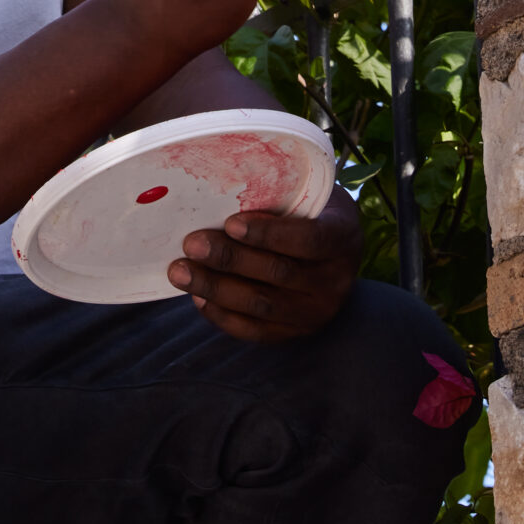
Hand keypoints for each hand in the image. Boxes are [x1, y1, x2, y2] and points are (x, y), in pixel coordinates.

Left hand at [168, 185, 363, 342]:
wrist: (334, 252)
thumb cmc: (311, 211)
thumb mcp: (309, 195)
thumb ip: (280, 196)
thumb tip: (221, 190)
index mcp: (342, 238)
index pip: (309, 240)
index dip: (269, 233)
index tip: (231, 223)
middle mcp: (335, 282)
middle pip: (278, 273)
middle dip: (230, 259)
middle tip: (192, 243)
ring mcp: (316, 312)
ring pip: (261, 306)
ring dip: (216, 288)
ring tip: (181, 271)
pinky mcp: (294, 333)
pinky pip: (255, 331)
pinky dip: (223, 315)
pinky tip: (198, 296)